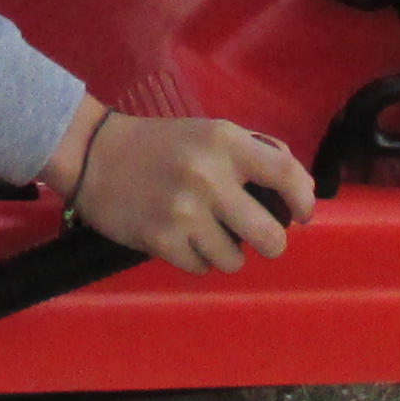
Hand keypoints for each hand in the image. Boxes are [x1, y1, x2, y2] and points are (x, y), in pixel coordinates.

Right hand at [63, 107, 314, 274]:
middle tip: (258, 237)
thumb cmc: (162, 144)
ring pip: (234, 260)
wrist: (95, 154)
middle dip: (271, 243)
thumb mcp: (211, 132)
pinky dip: (196, 258)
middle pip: (271, 237)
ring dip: (226, 252)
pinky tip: (181, 237)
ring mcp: (184, 212)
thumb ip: (257, 153)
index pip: (286, 175)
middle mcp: (209, 176)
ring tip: (207, 233)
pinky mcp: (161, 240)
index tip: (302, 214)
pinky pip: (201, 268)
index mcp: (225, 142)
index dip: (304, 200)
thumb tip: (301, 188)